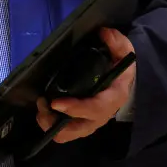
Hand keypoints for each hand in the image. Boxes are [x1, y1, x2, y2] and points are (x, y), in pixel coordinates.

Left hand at [36, 27, 135, 142]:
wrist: (125, 83)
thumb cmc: (121, 69)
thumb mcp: (124, 53)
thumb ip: (117, 43)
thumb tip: (104, 32)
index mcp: (113, 98)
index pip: (95, 109)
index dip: (75, 108)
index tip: (55, 103)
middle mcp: (100, 116)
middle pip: (77, 129)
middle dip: (55, 121)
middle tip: (42, 103)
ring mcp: (89, 122)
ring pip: (67, 134)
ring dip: (49, 123)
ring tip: (41, 104)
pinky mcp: (79, 123)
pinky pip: (63, 132)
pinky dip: (50, 124)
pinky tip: (44, 107)